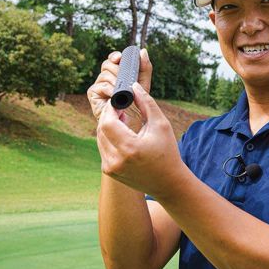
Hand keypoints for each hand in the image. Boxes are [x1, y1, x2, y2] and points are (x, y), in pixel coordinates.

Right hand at [87, 48, 151, 128]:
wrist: (129, 122)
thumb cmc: (136, 104)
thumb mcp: (143, 83)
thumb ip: (144, 68)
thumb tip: (143, 51)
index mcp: (116, 73)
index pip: (113, 59)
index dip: (115, 56)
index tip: (120, 58)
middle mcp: (106, 77)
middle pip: (107, 64)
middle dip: (118, 70)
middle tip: (127, 79)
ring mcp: (98, 85)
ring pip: (105, 75)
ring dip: (116, 82)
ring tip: (124, 92)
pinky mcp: (93, 94)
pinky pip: (101, 86)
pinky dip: (110, 90)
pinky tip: (116, 96)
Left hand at [97, 82, 185, 197]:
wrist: (168, 182)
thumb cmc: (167, 152)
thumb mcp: (161, 124)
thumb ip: (146, 102)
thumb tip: (133, 86)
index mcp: (130, 148)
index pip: (107, 122)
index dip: (110, 108)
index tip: (119, 102)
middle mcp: (116, 160)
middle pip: (101, 129)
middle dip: (109, 116)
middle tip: (121, 109)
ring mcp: (110, 168)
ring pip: (100, 138)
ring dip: (108, 126)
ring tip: (123, 122)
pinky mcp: (109, 171)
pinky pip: (103, 148)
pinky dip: (109, 138)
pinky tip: (122, 135)